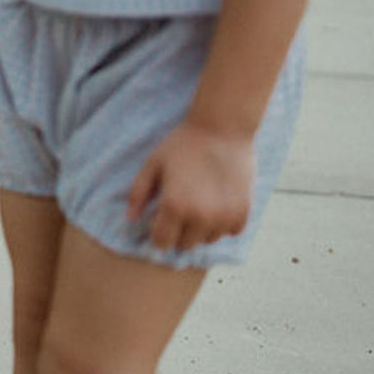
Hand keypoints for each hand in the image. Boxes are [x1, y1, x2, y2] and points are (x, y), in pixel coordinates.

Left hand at [127, 119, 254, 251]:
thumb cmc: (183, 144)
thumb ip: (139, 192)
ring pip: (207, 240)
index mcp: (174, 205)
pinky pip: (229, 231)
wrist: (222, 128)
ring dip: (201, 228)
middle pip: (184, 245)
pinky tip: (218, 201)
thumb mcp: (153, 164)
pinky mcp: (243, 212)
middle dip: (178, 231)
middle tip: (180, 207)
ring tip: (200, 201)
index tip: (159, 221)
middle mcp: (200, 217)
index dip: (157, 233)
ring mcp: (224, 217)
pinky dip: (223, 223)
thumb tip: (130, 218)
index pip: (161, 243)